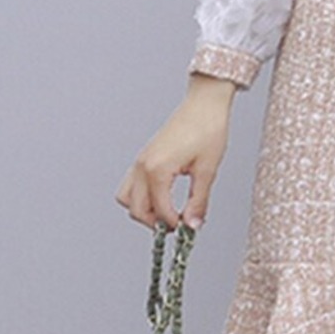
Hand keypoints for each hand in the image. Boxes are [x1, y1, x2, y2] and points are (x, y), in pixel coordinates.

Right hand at [115, 74, 235, 230]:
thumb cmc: (207, 129)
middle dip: (155, 223)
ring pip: (127, 198)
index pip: (160, 210)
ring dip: (143, 210)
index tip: (189, 228)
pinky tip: (163, 196)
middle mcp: (143, 166)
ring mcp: (140, 160)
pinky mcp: (144, 157)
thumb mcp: (207, 170)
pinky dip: (142, 195)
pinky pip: (131, 184)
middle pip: (136, 209)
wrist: (204, 105)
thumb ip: (198, 201)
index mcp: (157, 169)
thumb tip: (193, 224)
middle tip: (178, 225)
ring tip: (167, 212)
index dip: (175, 224)